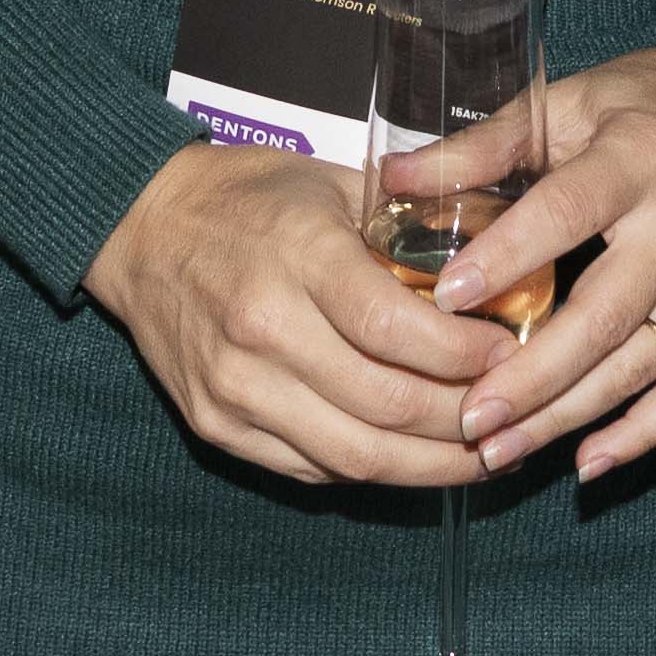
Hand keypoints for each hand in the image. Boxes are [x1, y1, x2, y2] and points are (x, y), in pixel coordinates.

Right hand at [81, 139, 501, 487]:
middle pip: (386, 405)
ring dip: (430, 466)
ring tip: (483, 453)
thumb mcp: (332, 184)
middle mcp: (262, 329)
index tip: (512, 356)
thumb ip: (407, 226)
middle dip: (465, 420)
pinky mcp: (216, 427)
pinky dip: (372, 471)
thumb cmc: (248, 198)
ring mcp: (234, 388)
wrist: (140, 229)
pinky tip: (413, 458)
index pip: (395, 328)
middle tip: (515, 414)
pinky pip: (312, 470)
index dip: (465, 356)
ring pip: (355, 456)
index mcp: (297, 256)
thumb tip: (499, 261)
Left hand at [410, 46, 655, 482]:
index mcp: (637, 159)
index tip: (445, 298)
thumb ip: (484, 145)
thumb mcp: (569, 101)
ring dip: (568, 415)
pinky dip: (642, 434)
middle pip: (604, 315)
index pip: (565, 214)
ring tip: (501, 449)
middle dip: (532, 376)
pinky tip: (588, 462)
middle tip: (468, 418)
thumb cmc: (645, 104)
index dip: (506, 257)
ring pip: (640, 365)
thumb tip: (394, 177)